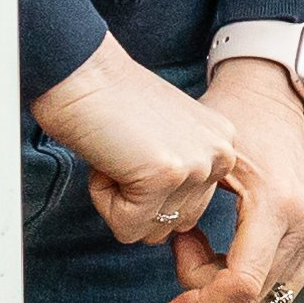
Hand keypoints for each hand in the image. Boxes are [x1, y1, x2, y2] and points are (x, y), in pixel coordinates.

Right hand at [28, 40, 231, 243]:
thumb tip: (169, 220)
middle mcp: (221, 155)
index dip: (149, 188)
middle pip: (175, 224)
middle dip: (137, 201)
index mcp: (223, 145)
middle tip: (123, 153)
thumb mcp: (166, 138)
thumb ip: (179, 173)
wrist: (81, 72)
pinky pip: (127, 227)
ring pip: (150, 230)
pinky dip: (104, 201)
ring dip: (120, 201)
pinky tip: (106, 160)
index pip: (190, 207)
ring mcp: (196, 166)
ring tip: (116, 153)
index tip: (136, 148)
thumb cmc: (109, 102)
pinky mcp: (165, 177)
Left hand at [163, 60, 303, 302]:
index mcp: (278, 204)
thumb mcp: (203, 163)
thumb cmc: (240, 117)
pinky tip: (230, 246)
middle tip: (184, 241)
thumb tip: (172, 251)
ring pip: (265, 293)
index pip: (241, 285)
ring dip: (228, 280)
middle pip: (249, 294)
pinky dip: (249, 273)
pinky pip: (281, 279)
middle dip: (207, 282)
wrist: (271, 96)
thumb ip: (184, 212)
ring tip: (206, 242)